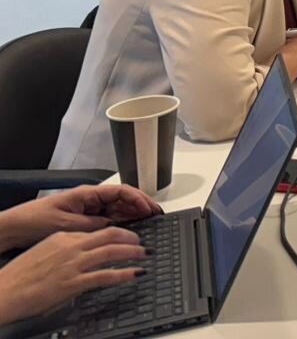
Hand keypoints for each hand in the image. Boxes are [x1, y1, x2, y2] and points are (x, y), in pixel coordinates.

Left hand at [0, 186, 158, 250]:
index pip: (121, 191)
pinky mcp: (81, 222)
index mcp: (87, 194)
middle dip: (140, 207)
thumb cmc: (33, 221)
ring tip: (146, 224)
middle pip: (121, 200)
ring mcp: (86, 211)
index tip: (151, 208)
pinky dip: (118, 225)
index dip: (139, 199)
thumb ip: (93, 224)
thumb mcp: (67, 224)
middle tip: (155, 217)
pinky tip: (126, 231)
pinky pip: (106, 221)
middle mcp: (89, 200)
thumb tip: (114, 225)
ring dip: (131, 216)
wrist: (12, 230)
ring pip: (115, 211)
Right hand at [0, 229, 147, 325]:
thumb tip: (78, 255)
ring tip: (144, 254)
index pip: (96, 229)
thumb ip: (63, 250)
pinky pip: (106, 275)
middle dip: (130, 236)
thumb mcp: (44, 253)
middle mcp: (72, 247)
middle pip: (110, 234)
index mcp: (63, 237)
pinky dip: (125, 273)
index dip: (115, 231)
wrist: (5, 292)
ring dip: (133, 252)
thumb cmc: (19, 276)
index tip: (125, 235)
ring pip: (113, 251)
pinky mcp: (74, 282)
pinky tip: (135, 274)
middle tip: (140, 242)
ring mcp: (74, 264)